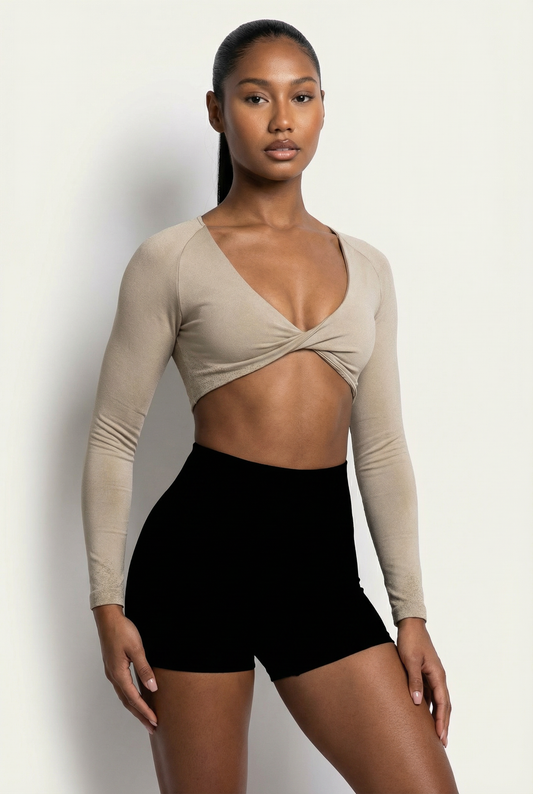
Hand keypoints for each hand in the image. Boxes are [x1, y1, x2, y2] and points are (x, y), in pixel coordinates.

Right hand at [93, 604, 158, 734]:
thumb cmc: (122, 631)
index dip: (145, 711)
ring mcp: (112, 672)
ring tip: (146, 718)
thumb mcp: (136, 649)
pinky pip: (123, 688)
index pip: (134, 698)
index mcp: (118, 673)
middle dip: (140, 715)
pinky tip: (137, 699)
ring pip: (125, 696)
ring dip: (136, 708)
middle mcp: (113, 676)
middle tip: (152, 728)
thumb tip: (152, 687)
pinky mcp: (114, 668)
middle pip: (128, 702)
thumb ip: (144, 669)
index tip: (155, 721)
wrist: (108, 618)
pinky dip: (131, 698)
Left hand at [396, 617, 450, 747]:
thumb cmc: (410, 641)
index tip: (440, 736)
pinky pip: (430, 694)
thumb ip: (414, 681)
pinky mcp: (425, 673)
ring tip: (435, 733)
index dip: (441, 720)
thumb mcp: (410, 660)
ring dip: (438, 716)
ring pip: (438, 700)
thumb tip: (416, 703)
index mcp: (437, 675)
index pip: (443, 703)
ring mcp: (432, 675)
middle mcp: (438, 677)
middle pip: (444, 705)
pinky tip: (423, 715)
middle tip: (442, 742)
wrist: (410, 625)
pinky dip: (430, 706)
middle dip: (443, 723)